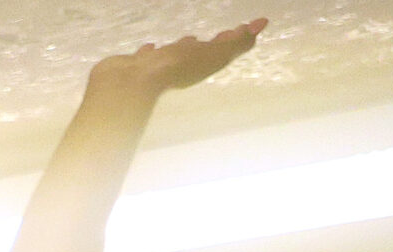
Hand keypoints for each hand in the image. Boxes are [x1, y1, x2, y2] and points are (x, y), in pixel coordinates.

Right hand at [85, 18, 262, 100]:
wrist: (131, 83)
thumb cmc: (174, 68)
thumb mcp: (215, 53)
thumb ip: (238, 42)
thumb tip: (260, 27)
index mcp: (203, 64)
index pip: (225, 49)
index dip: (237, 38)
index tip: (247, 26)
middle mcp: (183, 68)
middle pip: (202, 54)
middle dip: (212, 44)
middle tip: (220, 35)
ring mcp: (159, 68)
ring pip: (175, 55)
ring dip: (183, 48)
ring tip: (186, 40)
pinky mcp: (138, 67)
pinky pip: (148, 57)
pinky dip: (151, 52)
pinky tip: (148, 48)